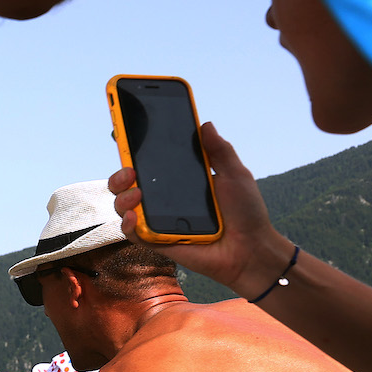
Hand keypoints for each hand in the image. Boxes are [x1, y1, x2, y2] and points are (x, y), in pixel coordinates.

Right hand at [108, 123, 294, 296]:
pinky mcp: (157, 242)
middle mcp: (164, 201)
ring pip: (124, 207)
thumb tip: (205, 124)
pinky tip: (133, 217)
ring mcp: (158, 221)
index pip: (150, 166)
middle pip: (127, 186)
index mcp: (179, 182)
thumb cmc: (247, 212)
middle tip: (130, 171)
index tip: (123, 139)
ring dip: (122, 198)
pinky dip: (127, 225)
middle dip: (119, 176)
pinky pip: (133, 234)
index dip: (133, 154)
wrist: (251, 247)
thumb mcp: (236, 175)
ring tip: (136, 195)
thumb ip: (220, 151)